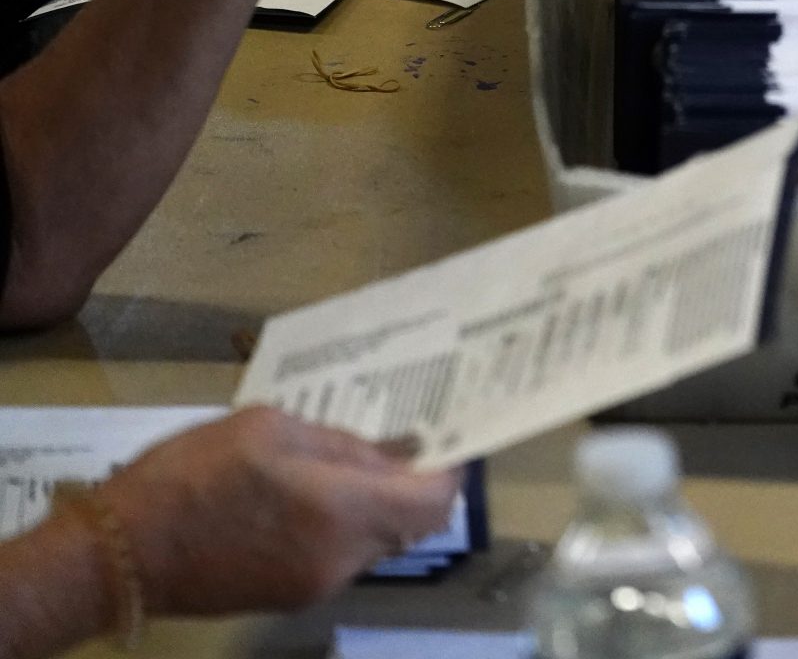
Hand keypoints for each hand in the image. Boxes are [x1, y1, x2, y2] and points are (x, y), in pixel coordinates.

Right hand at [96, 407, 458, 613]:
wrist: (119, 554)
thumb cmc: (192, 475)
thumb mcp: (269, 428)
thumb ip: (342, 444)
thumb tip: (396, 451)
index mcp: (343, 509)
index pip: (434, 503)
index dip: (450, 473)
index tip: (446, 444)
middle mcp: (342, 557)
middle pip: (409, 525)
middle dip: (408, 488)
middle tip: (394, 446)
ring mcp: (317, 584)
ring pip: (374, 542)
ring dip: (371, 508)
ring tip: (340, 466)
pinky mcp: (290, 597)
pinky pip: (339, 557)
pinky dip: (340, 527)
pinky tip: (306, 498)